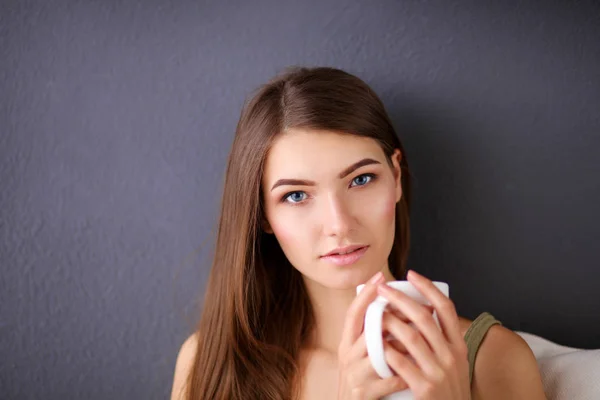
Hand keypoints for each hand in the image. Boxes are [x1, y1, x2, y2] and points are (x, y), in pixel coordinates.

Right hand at [337, 272, 409, 398]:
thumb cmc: (362, 381)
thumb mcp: (361, 355)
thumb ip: (372, 335)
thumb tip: (396, 307)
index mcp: (347, 343)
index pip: (353, 313)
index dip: (365, 294)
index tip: (380, 276)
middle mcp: (347, 355)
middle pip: (371, 329)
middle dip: (398, 319)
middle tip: (419, 313)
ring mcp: (354, 375)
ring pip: (382, 353)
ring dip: (405, 348)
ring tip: (421, 344)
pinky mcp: (364, 394)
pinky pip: (390, 380)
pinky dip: (405, 377)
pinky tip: (415, 375)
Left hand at [376, 270, 470, 399]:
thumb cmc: (449, 391)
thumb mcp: (455, 364)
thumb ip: (442, 341)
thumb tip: (423, 311)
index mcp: (458, 347)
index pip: (446, 308)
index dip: (428, 288)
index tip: (412, 274)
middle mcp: (451, 357)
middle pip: (424, 318)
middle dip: (400, 299)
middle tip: (383, 288)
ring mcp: (438, 373)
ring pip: (410, 338)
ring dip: (390, 321)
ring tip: (375, 312)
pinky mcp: (425, 389)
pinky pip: (401, 363)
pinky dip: (387, 351)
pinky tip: (376, 343)